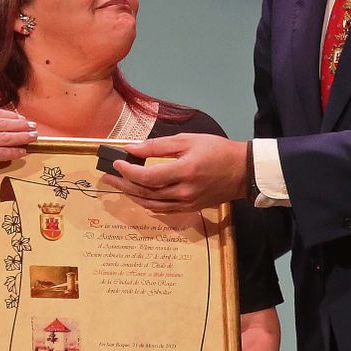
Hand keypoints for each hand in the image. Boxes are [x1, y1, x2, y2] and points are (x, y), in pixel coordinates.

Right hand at [0, 101, 37, 190]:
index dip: (10, 114)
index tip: (21, 117)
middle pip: (3, 123)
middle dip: (21, 124)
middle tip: (33, 126)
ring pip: (6, 137)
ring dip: (22, 136)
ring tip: (33, 136)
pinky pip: (3, 153)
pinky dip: (15, 151)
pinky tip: (23, 151)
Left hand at [101, 134, 246, 213]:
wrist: (242, 171)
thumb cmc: (216, 150)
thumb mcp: (188, 140)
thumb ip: (158, 146)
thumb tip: (133, 149)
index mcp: (184, 171)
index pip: (148, 176)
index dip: (128, 171)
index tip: (116, 162)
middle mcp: (184, 191)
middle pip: (146, 192)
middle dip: (124, 184)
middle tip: (107, 176)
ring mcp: (187, 203)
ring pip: (152, 204)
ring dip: (132, 195)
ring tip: (119, 185)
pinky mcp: (190, 209)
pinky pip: (163, 210)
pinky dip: (147, 203)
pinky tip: (138, 196)